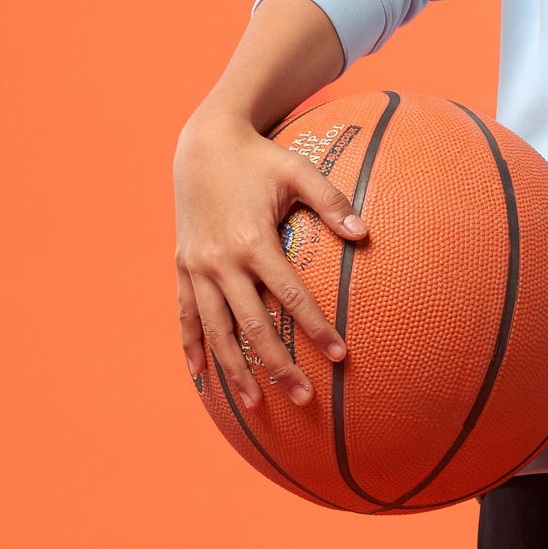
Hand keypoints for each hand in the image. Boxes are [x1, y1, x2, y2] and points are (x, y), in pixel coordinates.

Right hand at [174, 100, 366, 411]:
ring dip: (235, 370)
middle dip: (279, 365)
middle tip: (305, 398)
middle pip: (253, 326)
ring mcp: (197, 268)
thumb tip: (365, 233)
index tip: (341, 355)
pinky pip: (186, 316)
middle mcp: (220, 262)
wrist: (201, 143)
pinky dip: (192, 347)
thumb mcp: (298, 171)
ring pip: (217, 331)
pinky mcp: (182, 268)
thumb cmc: (258, 158)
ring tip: (256, 405)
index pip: (290, 297)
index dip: (315, 328)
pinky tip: (201, 377)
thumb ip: (332, 202)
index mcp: (252, 241)